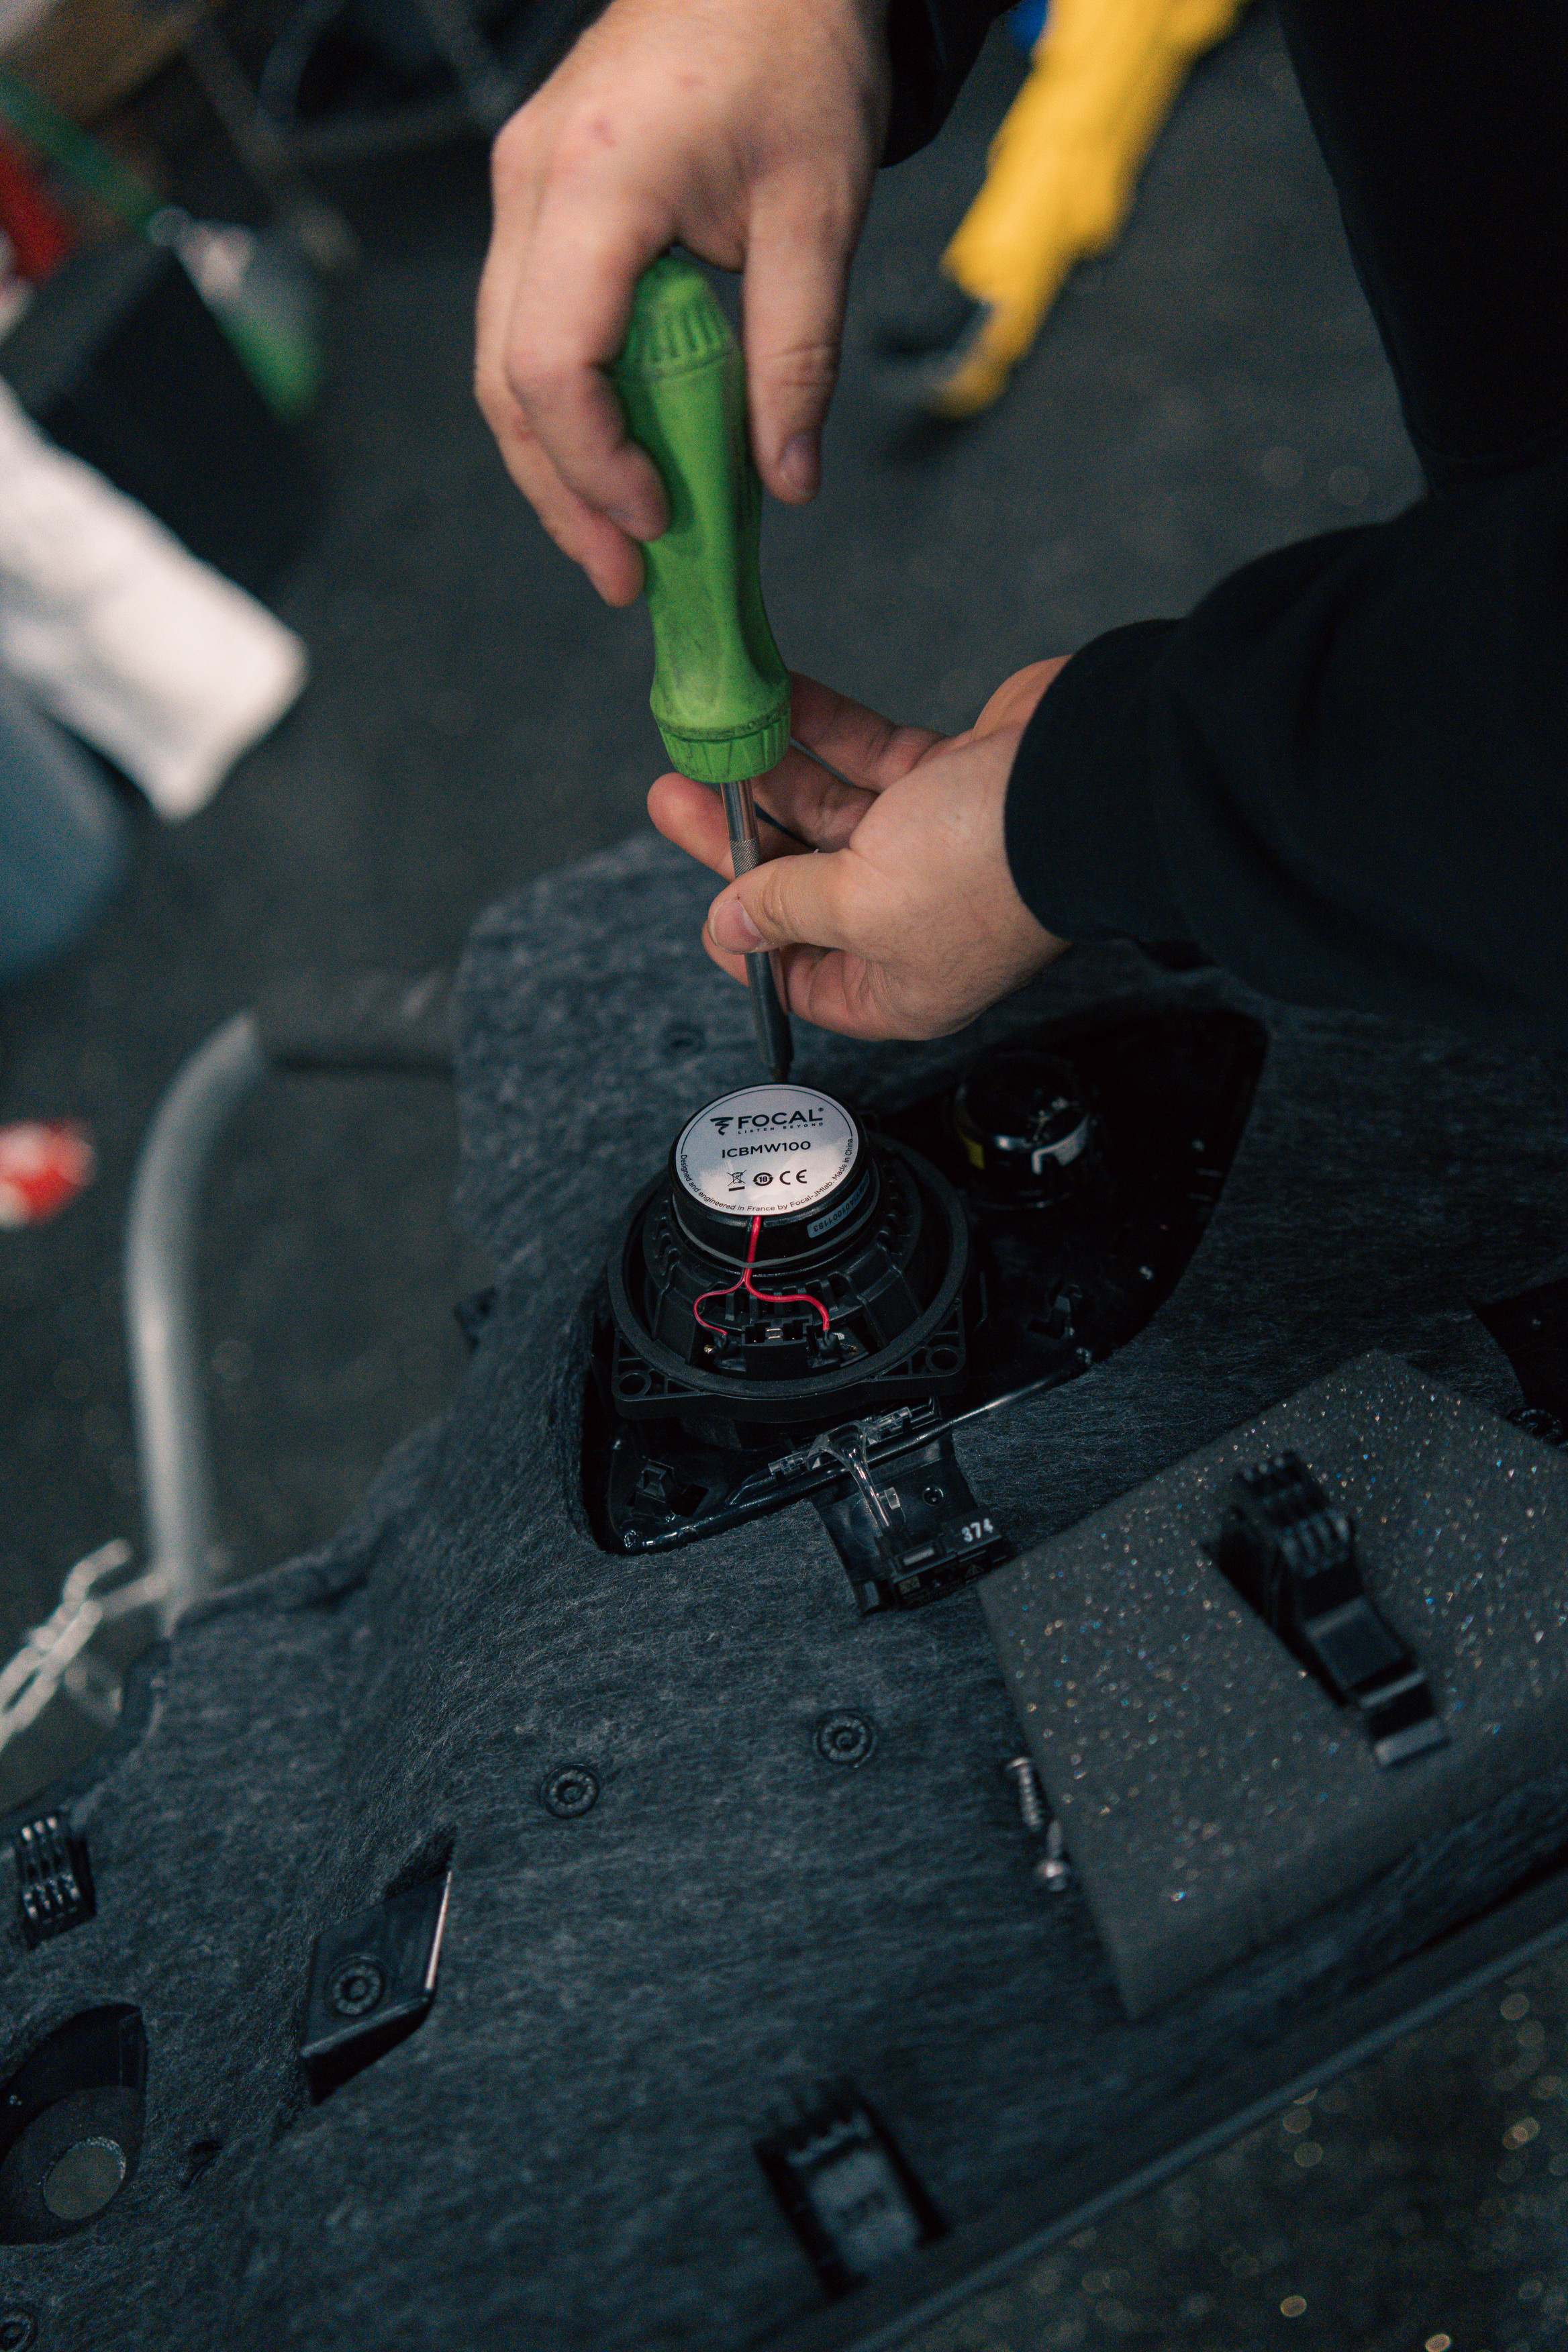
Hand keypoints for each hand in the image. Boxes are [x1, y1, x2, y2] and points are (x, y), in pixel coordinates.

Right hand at [475, 0, 886, 605]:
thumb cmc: (799, 61)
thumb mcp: (822, 213)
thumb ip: (798, 357)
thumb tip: (787, 485)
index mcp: (601, 182)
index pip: (550, 362)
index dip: (596, 463)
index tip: (660, 520)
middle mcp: (531, 185)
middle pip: (506, 380)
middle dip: (563, 494)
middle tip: (628, 579)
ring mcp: (521, 189)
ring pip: (502, 362)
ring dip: (557, 463)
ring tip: (621, 542)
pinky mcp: (537, 199)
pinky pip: (528, 324)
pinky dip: (566, 405)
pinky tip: (618, 458)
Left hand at [647, 662, 1072, 1040]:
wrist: (1086, 781)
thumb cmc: (986, 865)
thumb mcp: (858, 902)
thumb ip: (785, 907)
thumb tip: (729, 925)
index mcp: (900, 985)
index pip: (804, 981)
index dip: (749, 946)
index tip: (706, 903)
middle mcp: (914, 924)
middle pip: (804, 887)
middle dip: (740, 841)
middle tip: (678, 796)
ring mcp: (933, 850)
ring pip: (831, 813)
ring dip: (773, 775)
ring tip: (714, 738)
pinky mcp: (948, 783)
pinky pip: (869, 758)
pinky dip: (824, 729)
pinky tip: (776, 699)